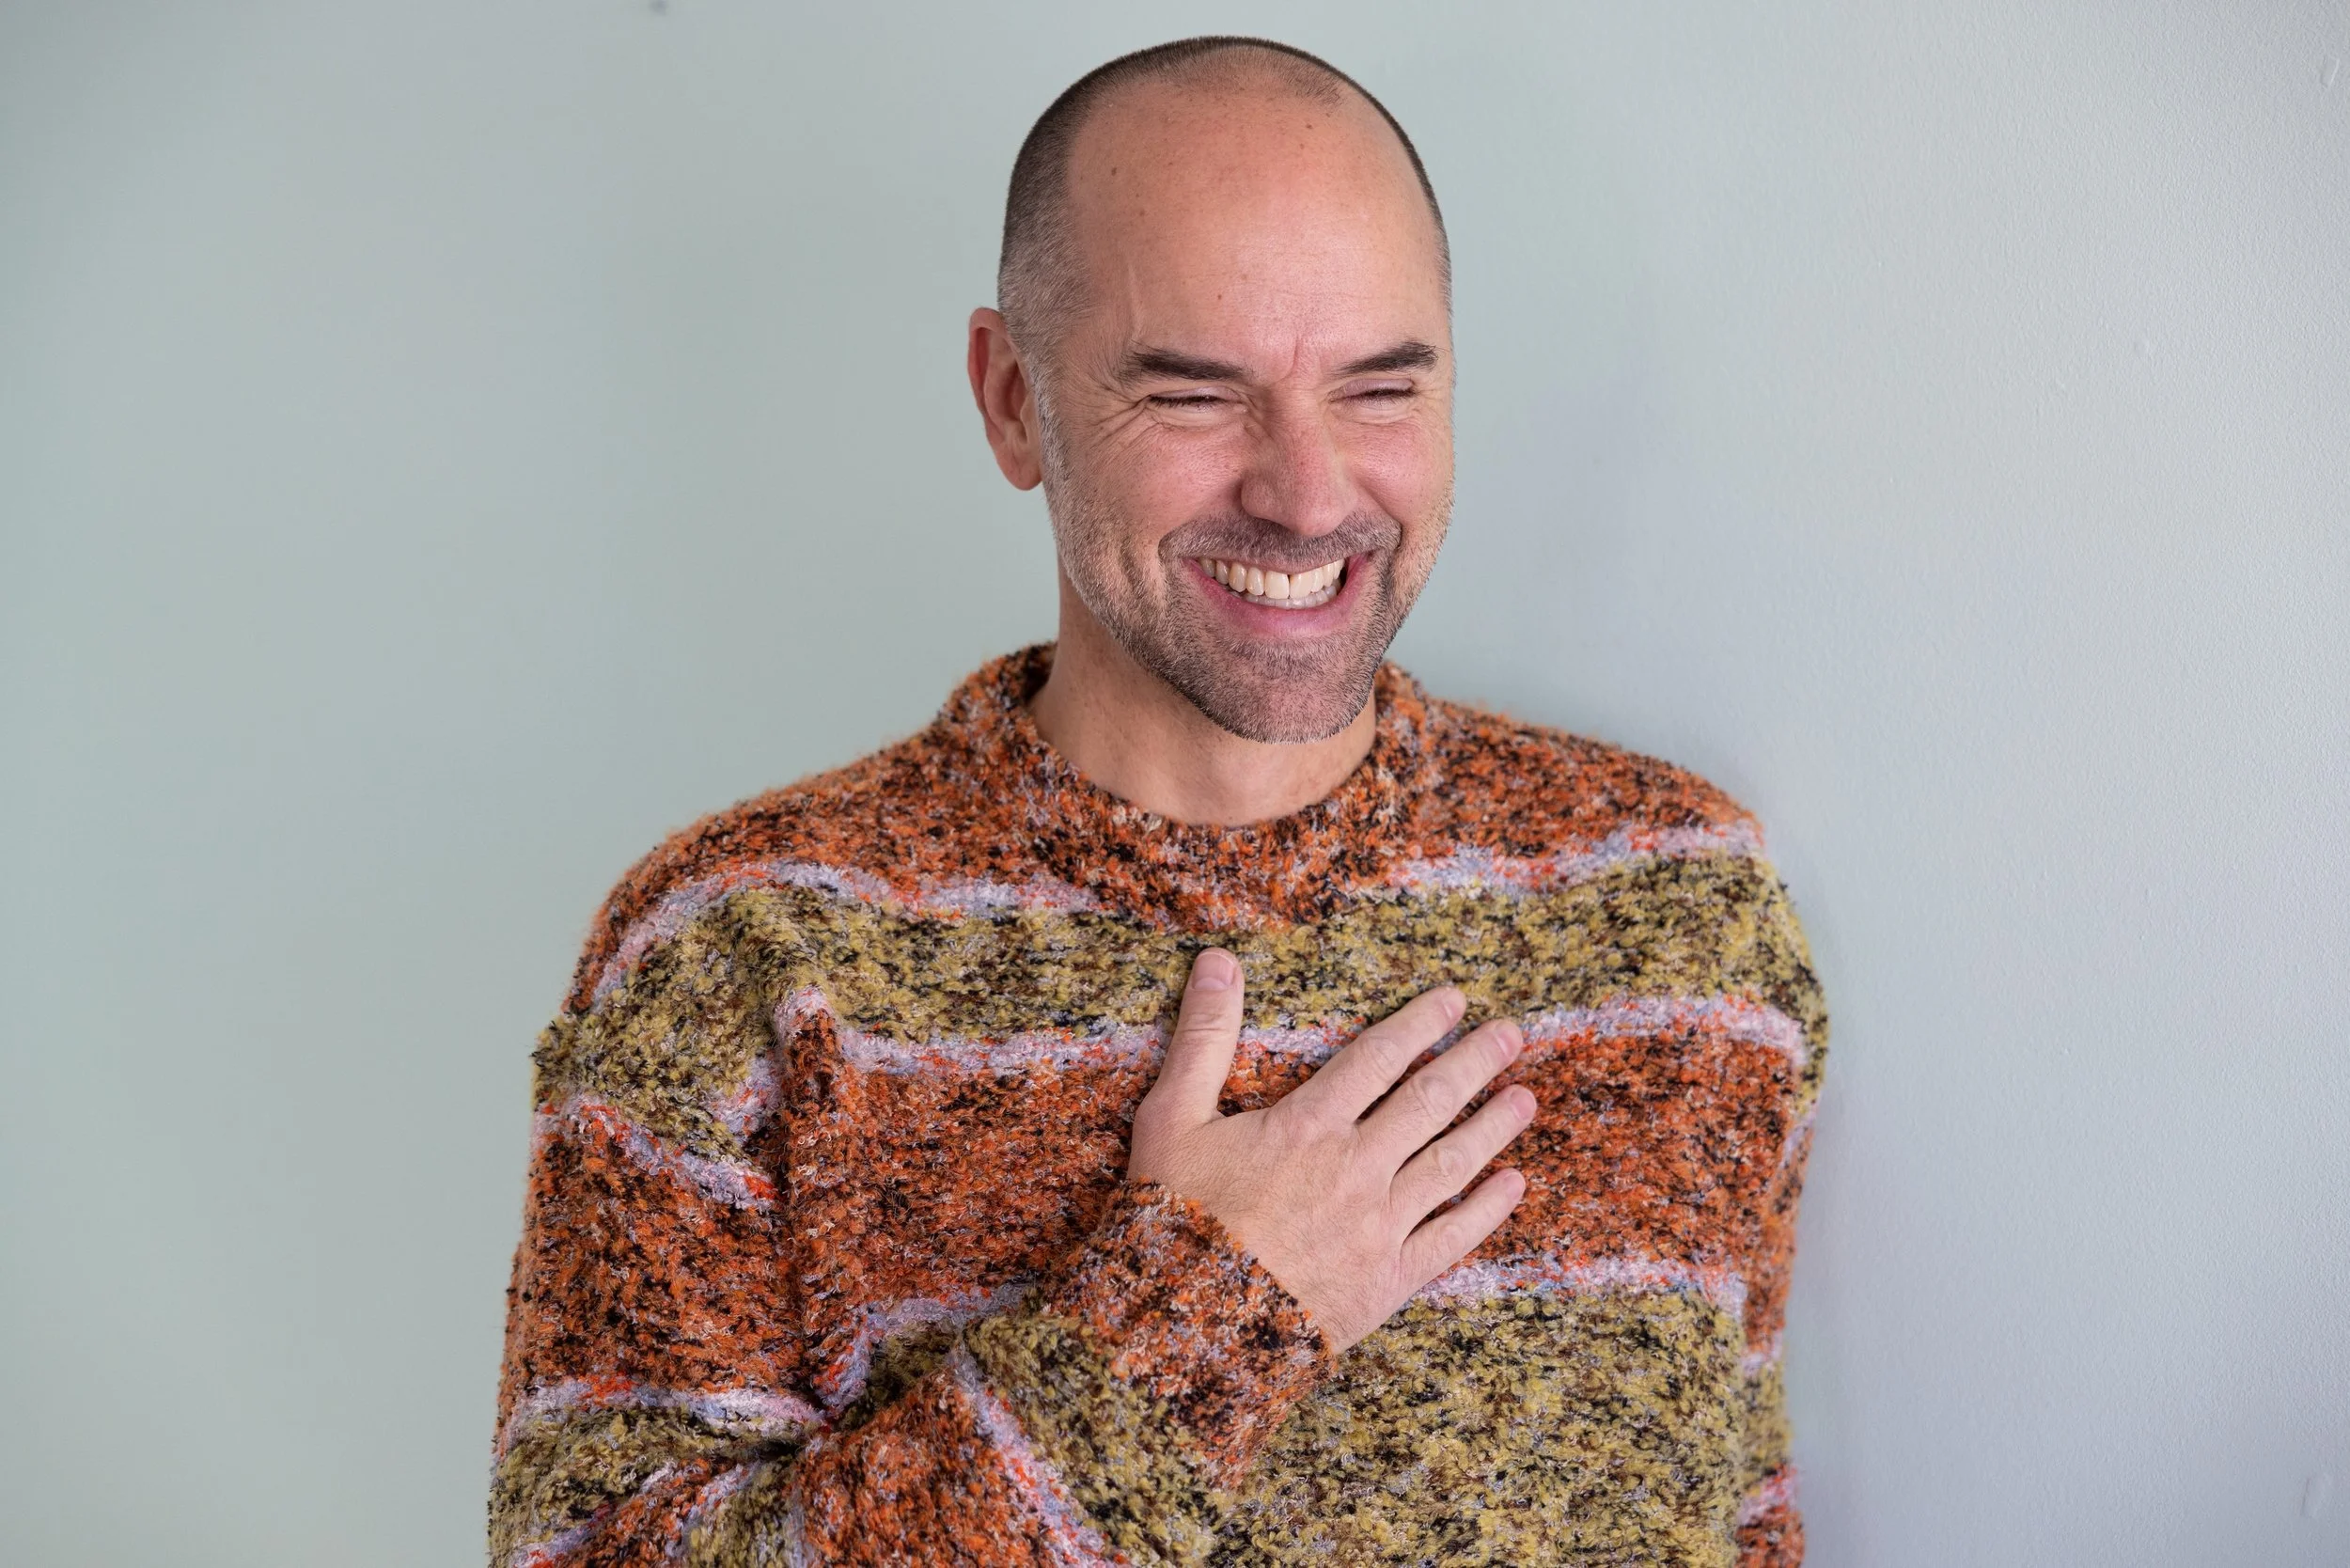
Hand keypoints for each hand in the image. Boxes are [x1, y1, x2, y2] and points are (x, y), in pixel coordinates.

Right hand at [1127, 947, 1536, 1352]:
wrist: (1188, 1326)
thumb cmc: (1173, 1217)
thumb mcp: (1172, 1117)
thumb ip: (1203, 1037)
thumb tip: (1219, 960)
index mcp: (1307, 1126)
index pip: (1378, 1058)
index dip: (1420, 1024)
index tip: (1455, 1001)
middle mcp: (1355, 1168)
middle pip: (1429, 1102)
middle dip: (1475, 1063)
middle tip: (1512, 1035)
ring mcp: (1379, 1226)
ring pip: (1450, 1165)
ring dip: (1492, 1128)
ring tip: (1526, 1099)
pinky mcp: (1389, 1281)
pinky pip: (1451, 1238)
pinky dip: (1487, 1211)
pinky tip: (1513, 1185)